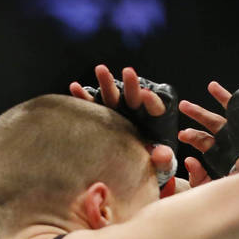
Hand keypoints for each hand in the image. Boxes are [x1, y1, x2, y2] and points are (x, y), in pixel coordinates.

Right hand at [72, 65, 178, 187]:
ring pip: (112, 97)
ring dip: (107, 83)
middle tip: (129, 72)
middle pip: (133, 97)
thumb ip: (164, 160)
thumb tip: (163, 155)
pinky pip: (92, 106)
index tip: (145, 95)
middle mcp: (135, 114)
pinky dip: (83, 97)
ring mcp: (117, 114)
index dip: (151, 101)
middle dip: (131, 85)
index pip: (155, 108)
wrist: (133, 169)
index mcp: (153, 122)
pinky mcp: (101, 118)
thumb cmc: (150, 164)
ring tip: (100, 69)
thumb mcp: (160, 165)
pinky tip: (74, 87)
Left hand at [178, 80, 238, 183]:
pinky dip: (220, 95)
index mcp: (227, 157)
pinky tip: (211, 86)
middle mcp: (230, 143)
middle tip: (182, 132)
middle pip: (205, 137)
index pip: (206, 152)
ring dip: (198, 113)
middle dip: (192, 134)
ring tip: (184, 106)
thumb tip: (191, 163)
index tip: (184, 142)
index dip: (194, 147)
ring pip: (213, 120)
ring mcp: (236, 129)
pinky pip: (230, 103)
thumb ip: (220, 177)